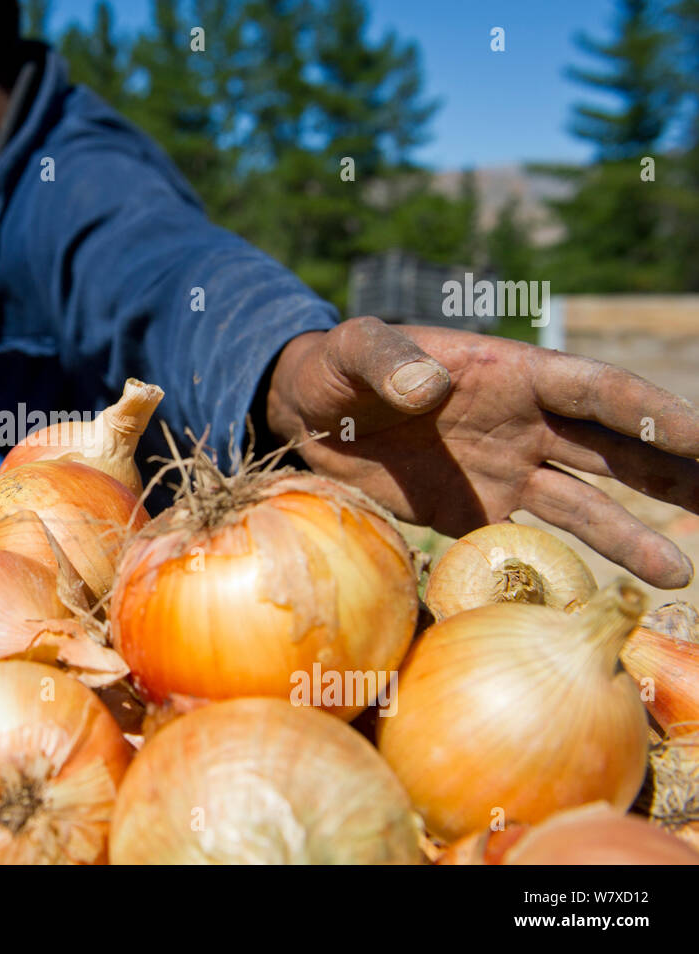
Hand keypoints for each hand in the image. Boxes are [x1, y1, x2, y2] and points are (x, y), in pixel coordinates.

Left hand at [264, 316, 698, 587]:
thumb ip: (388, 361)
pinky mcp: (474, 511)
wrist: (303, 415)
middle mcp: (524, 423)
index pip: (600, 394)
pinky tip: (599, 591)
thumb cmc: (335, 368)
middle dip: (676, 471)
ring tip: (679, 572)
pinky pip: (531, 541)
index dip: (657, 415)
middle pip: (616, 449)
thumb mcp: (353, 351)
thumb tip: (430, 385)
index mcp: (512, 373)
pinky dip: (566, 565)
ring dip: (633, 533)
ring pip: (585, 503)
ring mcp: (504, 469)